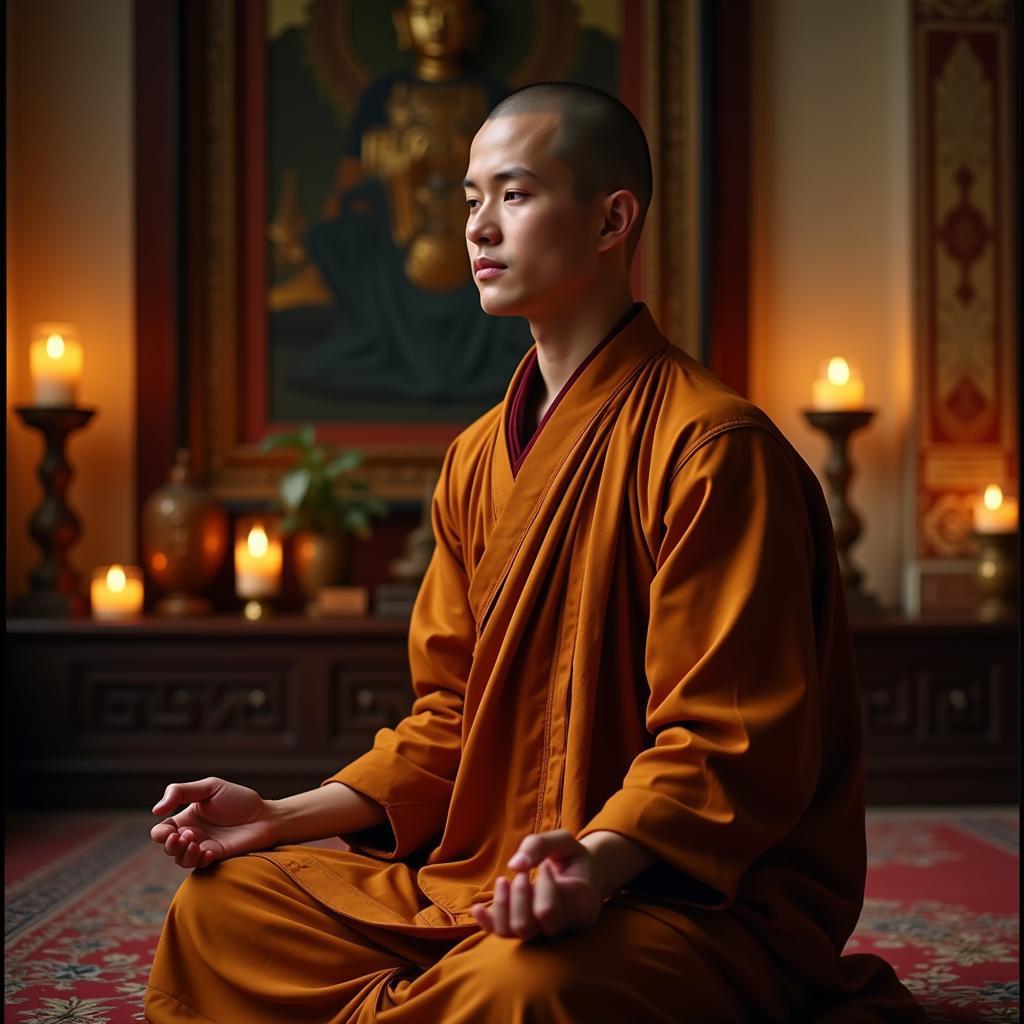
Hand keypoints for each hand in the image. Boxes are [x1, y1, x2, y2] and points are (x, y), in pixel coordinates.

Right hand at [150, 777, 277, 869]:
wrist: (265, 815)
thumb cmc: (239, 799)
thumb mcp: (210, 787)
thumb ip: (181, 792)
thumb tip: (155, 810)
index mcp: (187, 818)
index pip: (161, 831)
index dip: (160, 833)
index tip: (172, 829)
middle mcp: (193, 834)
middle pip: (167, 847)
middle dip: (171, 845)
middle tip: (187, 835)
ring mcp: (204, 847)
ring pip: (180, 860)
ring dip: (184, 853)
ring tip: (197, 842)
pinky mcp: (216, 858)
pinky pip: (198, 866)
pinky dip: (199, 860)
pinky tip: (209, 851)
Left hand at [469, 830, 604, 940]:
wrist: (584, 879)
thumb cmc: (573, 858)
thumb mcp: (564, 841)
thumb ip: (541, 845)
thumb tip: (513, 865)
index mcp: (579, 904)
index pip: (548, 910)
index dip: (540, 886)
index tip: (544, 865)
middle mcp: (562, 925)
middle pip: (527, 926)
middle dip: (517, 896)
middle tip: (522, 874)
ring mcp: (544, 932)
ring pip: (515, 933)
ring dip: (503, 905)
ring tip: (504, 881)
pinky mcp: (528, 930)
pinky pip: (504, 935)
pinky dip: (487, 922)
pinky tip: (477, 908)